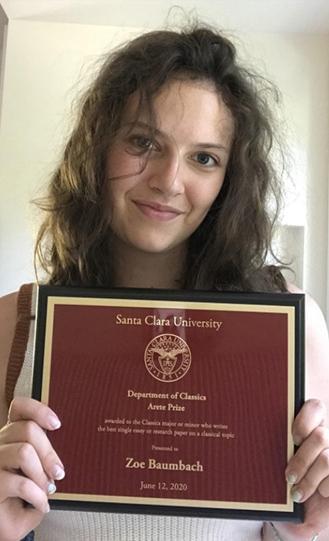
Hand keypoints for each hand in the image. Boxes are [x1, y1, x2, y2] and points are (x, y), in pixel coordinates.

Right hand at [0, 397, 63, 540]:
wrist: (6, 525)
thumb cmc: (24, 497)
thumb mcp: (37, 471)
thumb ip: (45, 454)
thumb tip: (69, 444)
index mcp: (11, 436)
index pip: (19, 408)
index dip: (38, 409)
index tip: (57, 424)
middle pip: (27, 429)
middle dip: (49, 452)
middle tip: (59, 472)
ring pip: (24, 452)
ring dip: (41, 474)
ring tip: (47, 489)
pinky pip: (20, 483)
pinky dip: (37, 496)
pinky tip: (41, 505)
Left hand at [275, 399, 328, 539]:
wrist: (307, 509)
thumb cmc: (286, 481)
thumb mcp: (278, 459)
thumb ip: (275, 444)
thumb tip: (257, 431)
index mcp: (312, 425)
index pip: (315, 408)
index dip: (305, 421)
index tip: (294, 438)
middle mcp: (328, 436)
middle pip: (320, 436)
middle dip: (302, 460)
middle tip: (288, 476)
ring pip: (326, 460)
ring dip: (309, 479)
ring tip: (297, 492)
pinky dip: (324, 488)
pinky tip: (319, 493)